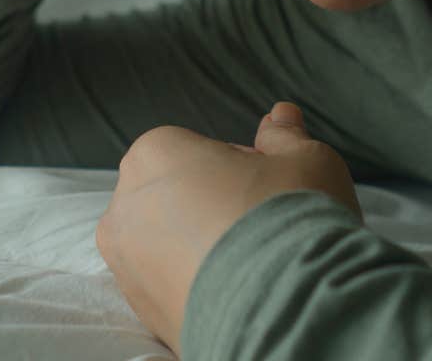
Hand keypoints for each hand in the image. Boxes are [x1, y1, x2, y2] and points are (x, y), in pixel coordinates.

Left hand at [97, 102, 360, 353]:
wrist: (284, 310)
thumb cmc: (291, 218)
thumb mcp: (305, 159)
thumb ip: (285, 136)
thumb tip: (279, 117)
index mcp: (155, 153)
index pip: (201, 152)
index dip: (244, 169)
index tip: (271, 190)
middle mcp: (126, 207)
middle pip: (180, 198)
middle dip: (216, 209)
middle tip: (264, 228)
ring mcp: (127, 266)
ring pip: (172, 247)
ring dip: (206, 251)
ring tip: (253, 266)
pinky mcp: (141, 315)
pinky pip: (172, 289)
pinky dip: (199, 287)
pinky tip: (237, 293)